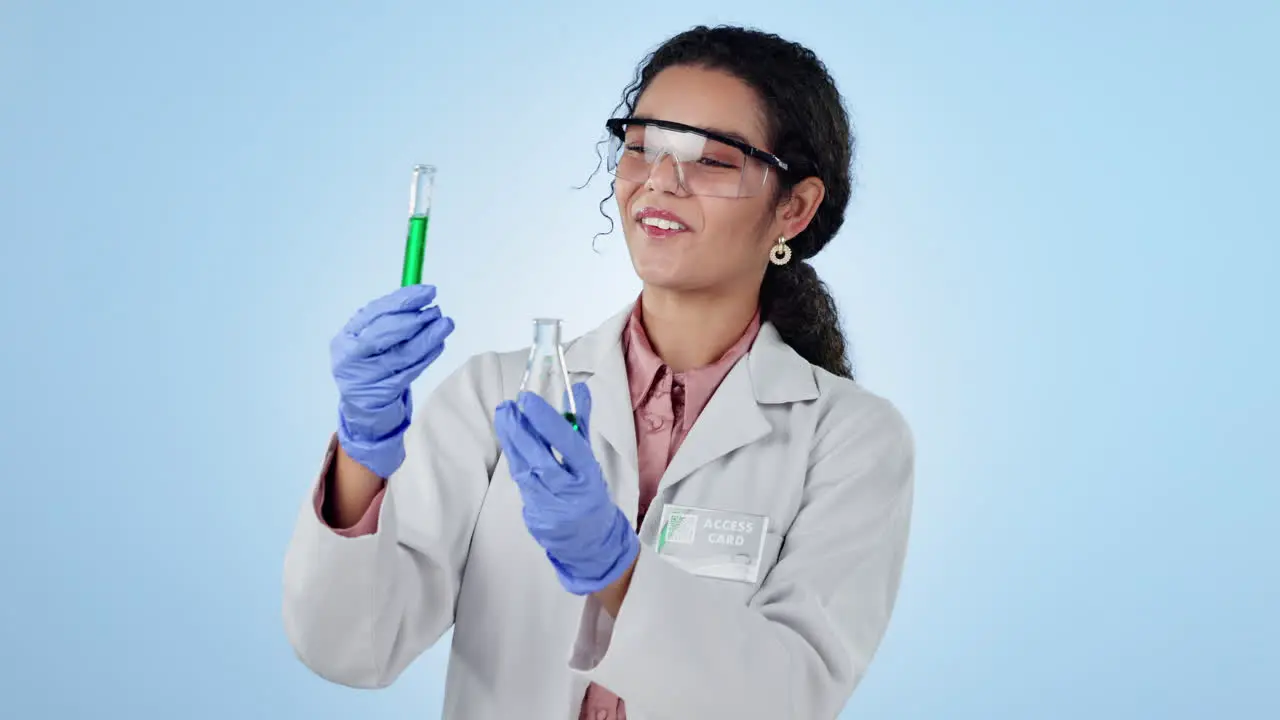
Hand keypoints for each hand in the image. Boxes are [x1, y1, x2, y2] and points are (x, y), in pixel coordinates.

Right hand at [330, 284, 454, 477]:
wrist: (361, 406)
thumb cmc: (370, 364)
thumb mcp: (370, 340)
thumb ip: (389, 318)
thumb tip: (420, 294)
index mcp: (346, 336)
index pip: (375, 312)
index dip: (404, 299)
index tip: (428, 292)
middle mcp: (351, 356)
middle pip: (385, 332)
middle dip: (415, 319)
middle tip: (436, 310)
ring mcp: (366, 376)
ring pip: (402, 353)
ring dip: (428, 337)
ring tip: (445, 324)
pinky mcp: (384, 392)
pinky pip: (410, 371)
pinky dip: (427, 356)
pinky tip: (438, 344)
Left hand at [494, 383, 639, 594]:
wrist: (590, 541)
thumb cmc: (590, 492)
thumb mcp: (589, 458)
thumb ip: (581, 424)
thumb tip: (579, 387)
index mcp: (589, 475)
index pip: (568, 445)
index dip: (548, 422)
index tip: (528, 399)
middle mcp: (570, 492)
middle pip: (541, 460)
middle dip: (520, 432)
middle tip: (507, 407)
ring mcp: (550, 508)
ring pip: (525, 472)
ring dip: (512, 443)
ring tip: (504, 417)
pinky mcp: (535, 519)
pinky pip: (522, 486)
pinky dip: (517, 463)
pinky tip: (510, 444)